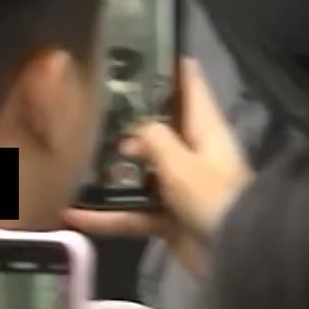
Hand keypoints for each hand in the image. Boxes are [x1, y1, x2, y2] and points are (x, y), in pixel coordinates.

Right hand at [65, 58, 251, 275]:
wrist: (235, 256)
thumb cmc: (212, 197)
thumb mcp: (181, 162)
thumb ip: (153, 138)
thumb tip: (130, 132)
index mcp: (203, 126)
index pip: (188, 81)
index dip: (164, 63)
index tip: (132, 51)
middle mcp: (191, 149)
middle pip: (157, 124)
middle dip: (125, 119)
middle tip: (86, 107)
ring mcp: (178, 184)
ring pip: (140, 169)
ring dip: (112, 169)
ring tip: (73, 159)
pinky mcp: (167, 216)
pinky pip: (133, 210)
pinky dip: (108, 215)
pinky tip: (76, 215)